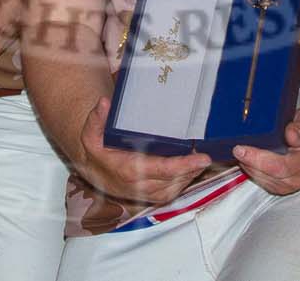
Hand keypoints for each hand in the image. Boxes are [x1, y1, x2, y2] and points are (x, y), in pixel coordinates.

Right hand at [70, 97, 210, 204]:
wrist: (93, 172)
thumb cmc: (96, 151)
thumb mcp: (91, 134)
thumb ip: (97, 118)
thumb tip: (104, 103)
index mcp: (128, 170)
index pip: (162, 169)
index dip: (184, 165)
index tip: (202, 158)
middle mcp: (139, 185)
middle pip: (174, 180)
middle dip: (193, 169)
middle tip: (208, 154)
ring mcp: (147, 193)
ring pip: (176, 187)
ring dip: (191, 175)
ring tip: (202, 158)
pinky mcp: (152, 196)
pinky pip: (173, 191)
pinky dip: (185, 180)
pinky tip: (192, 167)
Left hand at [233, 104, 299, 196]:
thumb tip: (290, 135)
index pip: (281, 167)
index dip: (259, 159)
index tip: (242, 149)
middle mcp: (299, 177)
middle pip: (269, 177)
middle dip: (250, 163)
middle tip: (236, 149)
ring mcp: (290, 182)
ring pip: (264, 181)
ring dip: (250, 168)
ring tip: (239, 152)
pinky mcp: (282, 182)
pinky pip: (264, 181)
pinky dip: (253, 170)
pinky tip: (246, 159)